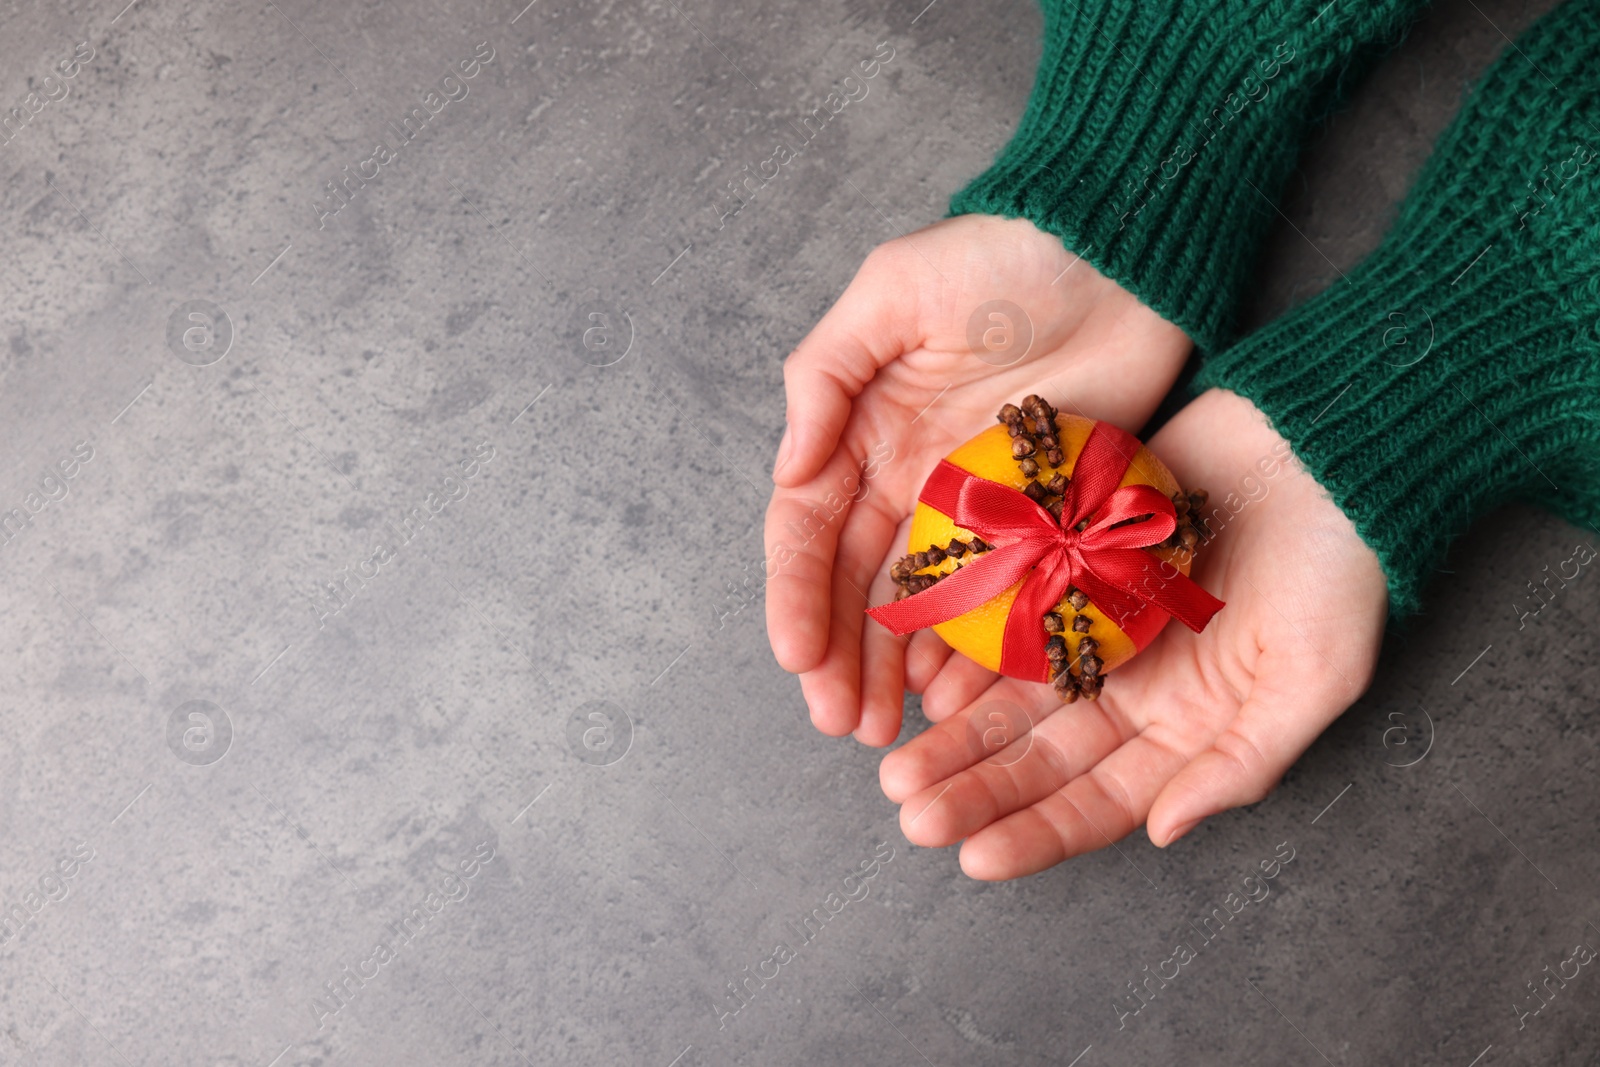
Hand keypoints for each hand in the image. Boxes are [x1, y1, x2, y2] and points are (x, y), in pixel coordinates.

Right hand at [765, 215, 1191, 745]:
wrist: (1118, 254)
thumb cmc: (998, 256)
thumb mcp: (891, 292)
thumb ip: (825, 376)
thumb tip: (787, 471)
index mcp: (862, 432)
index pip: (810, 531)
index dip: (797, 595)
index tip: (797, 657)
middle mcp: (908, 481)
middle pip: (859, 587)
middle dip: (841, 656)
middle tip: (843, 721)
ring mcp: (977, 509)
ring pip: (923, 609)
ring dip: (896, 670)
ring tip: (888, 730)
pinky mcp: (1043, 521)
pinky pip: (1001, 599)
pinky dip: (973, 651)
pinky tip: (956, 696)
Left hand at [877, 388, 1387, 878]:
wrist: (1316, 441)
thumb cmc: (1337, 562)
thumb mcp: (1316, 673)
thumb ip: (1244, 760)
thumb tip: (1165, 831)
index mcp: (1189, 731)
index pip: (1100, 801)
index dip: (1036, 833)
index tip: (973, 857)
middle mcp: (1132, 692)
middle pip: (1039, 759)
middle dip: (975, 791)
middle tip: (911, 814)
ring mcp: (1094, 630)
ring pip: (1009, 698)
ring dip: (954, 734)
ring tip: (894, 766)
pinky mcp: (1066, 566)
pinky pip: (1004, 620)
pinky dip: (963, 654)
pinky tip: (920, 682)